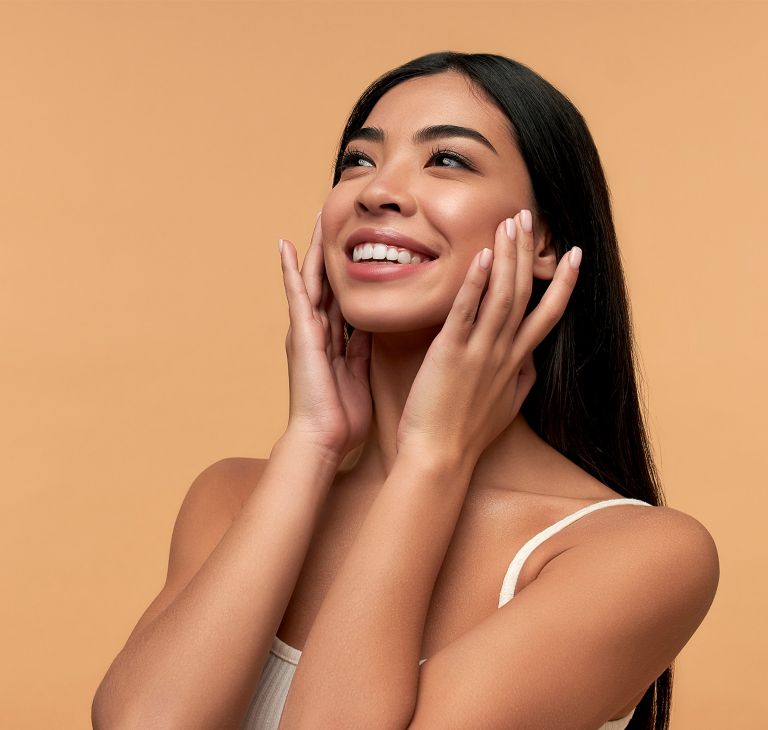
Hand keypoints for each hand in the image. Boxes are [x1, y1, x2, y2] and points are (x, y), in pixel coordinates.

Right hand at [278, 214, 372, 460]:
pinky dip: (290, 270)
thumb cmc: (342, 417)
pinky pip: (296, 295)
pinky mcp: (300, 334)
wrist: (323, 439)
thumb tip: (371, 329)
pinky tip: (286, 246)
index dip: (350, 272)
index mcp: (333, 341)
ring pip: (312, 280)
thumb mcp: (359, 375)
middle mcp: (317, 331)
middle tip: (336, 219)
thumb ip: (361, 351)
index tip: (359, 247)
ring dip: (314, 249)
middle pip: (326, 282)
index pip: (343, 298)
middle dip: (331, 252)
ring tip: (316, 218)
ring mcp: (306, 331)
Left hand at [395, 212, 580, 466]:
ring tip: (510, 224)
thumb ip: (520, 380)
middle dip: (529, 254)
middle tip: (529, 217)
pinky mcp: (451, 354)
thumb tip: (530, 363)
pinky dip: (476, 283)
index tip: (574, 254)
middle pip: (524, 295)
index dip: (563, 284)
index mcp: (516, 363)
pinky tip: (482, 256)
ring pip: (502, 296)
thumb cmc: (466, 434)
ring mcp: (480, 352)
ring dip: (508, 257)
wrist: (440, 458)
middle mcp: (504, 353)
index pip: (547, 316)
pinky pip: (467, 312)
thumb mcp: (506, 407)